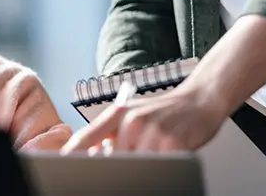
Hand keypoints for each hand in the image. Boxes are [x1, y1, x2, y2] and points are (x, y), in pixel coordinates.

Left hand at [60, 82, 232, 153]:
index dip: (73, 154)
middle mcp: (133, 120)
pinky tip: (166, 156)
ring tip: (153, 155)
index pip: (87, 137)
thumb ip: (112, 133)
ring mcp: (153, 132)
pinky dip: (159, 166)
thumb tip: (92, 154)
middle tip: (128, 163)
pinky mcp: (173, 143)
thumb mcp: (134, 115)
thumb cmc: (165, 111)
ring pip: (135, 163)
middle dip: (116, 166)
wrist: (200, 100)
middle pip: (112, 158)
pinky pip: (158, 165)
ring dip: (141, 166)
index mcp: (119, 114)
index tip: (64, 165)